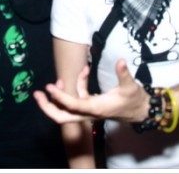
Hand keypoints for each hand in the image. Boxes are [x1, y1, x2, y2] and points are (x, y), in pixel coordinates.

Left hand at [33, 60, 148, 123]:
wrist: (140, 111)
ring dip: (60, 94)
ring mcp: (89, 110)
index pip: (74, 105)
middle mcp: (90, 112)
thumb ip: (124, 74)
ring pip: (68, 108)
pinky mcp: (91, 105)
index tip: (49, 88)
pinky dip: (78, 85)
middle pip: (63, 117)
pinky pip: (78, 97)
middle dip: (48, 107)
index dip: (61, 98)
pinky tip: (85, 70)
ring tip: (58, 81)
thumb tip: (120, 61)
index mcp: (97, 108)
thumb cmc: (134, 100)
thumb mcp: (131, 86)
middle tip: (37, 95)